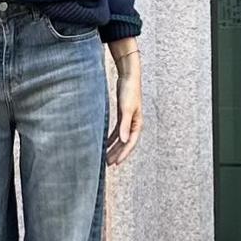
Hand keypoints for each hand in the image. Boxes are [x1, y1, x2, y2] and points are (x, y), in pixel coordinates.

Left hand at [106, 47, 141, 165]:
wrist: (129, 76)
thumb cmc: (129, 91)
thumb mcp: (126, 109)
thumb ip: (124, 125)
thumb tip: (124, 141)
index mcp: (137, 124)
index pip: (130, 143)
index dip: (123, 154)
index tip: (115, 163)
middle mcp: (133, 124)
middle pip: (125, 143)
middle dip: (117, 153)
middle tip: (108, 164)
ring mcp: (128, 120)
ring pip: (121, 138)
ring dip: (113, 147)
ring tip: (105, 157)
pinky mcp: (122, 115)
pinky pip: (117, 131)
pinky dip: (111, 137)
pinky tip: (103, 143)